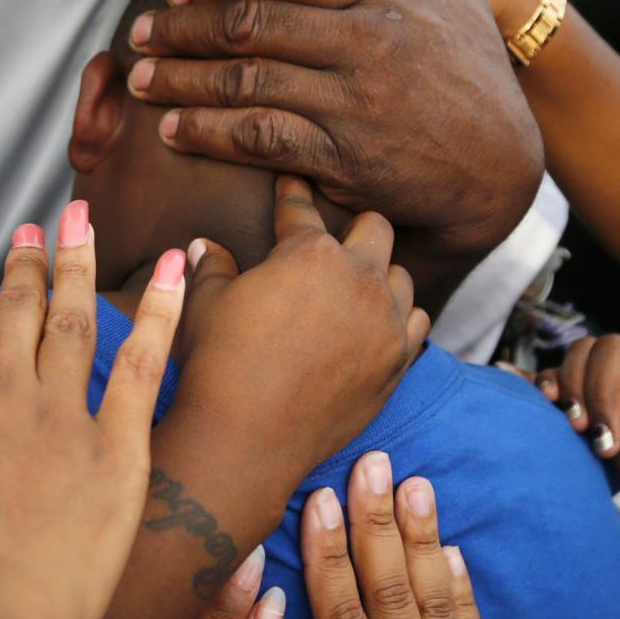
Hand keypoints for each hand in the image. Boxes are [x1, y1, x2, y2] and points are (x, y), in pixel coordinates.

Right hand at [0, 214, 188, 618]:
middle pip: (13, 313)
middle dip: (25, 264)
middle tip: (38, 226)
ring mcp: (56, 419)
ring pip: (74, 322)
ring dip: (79, 267)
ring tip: (84, 227)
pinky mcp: (116, 456)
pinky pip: (146, 364)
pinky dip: (164, 309)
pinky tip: (175, 268)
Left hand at [126, 0, 542, 275]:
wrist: (501, 170)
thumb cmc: (474, 76)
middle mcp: (366, 44)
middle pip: (250, 22)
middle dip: (181, 26)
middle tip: (140, 32)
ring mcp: (353, 103)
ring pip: (245, 80)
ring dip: (181, 79)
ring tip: (142, 80)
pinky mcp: (343, 159)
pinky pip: (259, 138)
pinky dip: (208, 132)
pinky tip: (175, 129)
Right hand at [171, 176, 431, 480]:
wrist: (249, 437)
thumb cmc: (219, 364)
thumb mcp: (205, 304)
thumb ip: (213, 266)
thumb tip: (204, 245)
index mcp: (310, 253)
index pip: (302, 209)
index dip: (293, 192)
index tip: (294, 181)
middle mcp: (359, 278)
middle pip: (376, 228)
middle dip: (354, 228)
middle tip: (335, 241)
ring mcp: (386, 320)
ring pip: (402, 276)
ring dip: (381, 276)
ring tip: (359, 287)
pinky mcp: (398, 360)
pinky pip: (416, 323)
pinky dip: (399, 319)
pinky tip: (379, 325)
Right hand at [534, 334, 619, 579]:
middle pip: (614, 351)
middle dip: (602, 395)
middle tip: (604, 449)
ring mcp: (611, 408)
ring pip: (582, 356)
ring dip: (571, 388)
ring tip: (575, 430)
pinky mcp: (579, 426)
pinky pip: (550, 385)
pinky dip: (535, 383)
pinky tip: (535, 396)